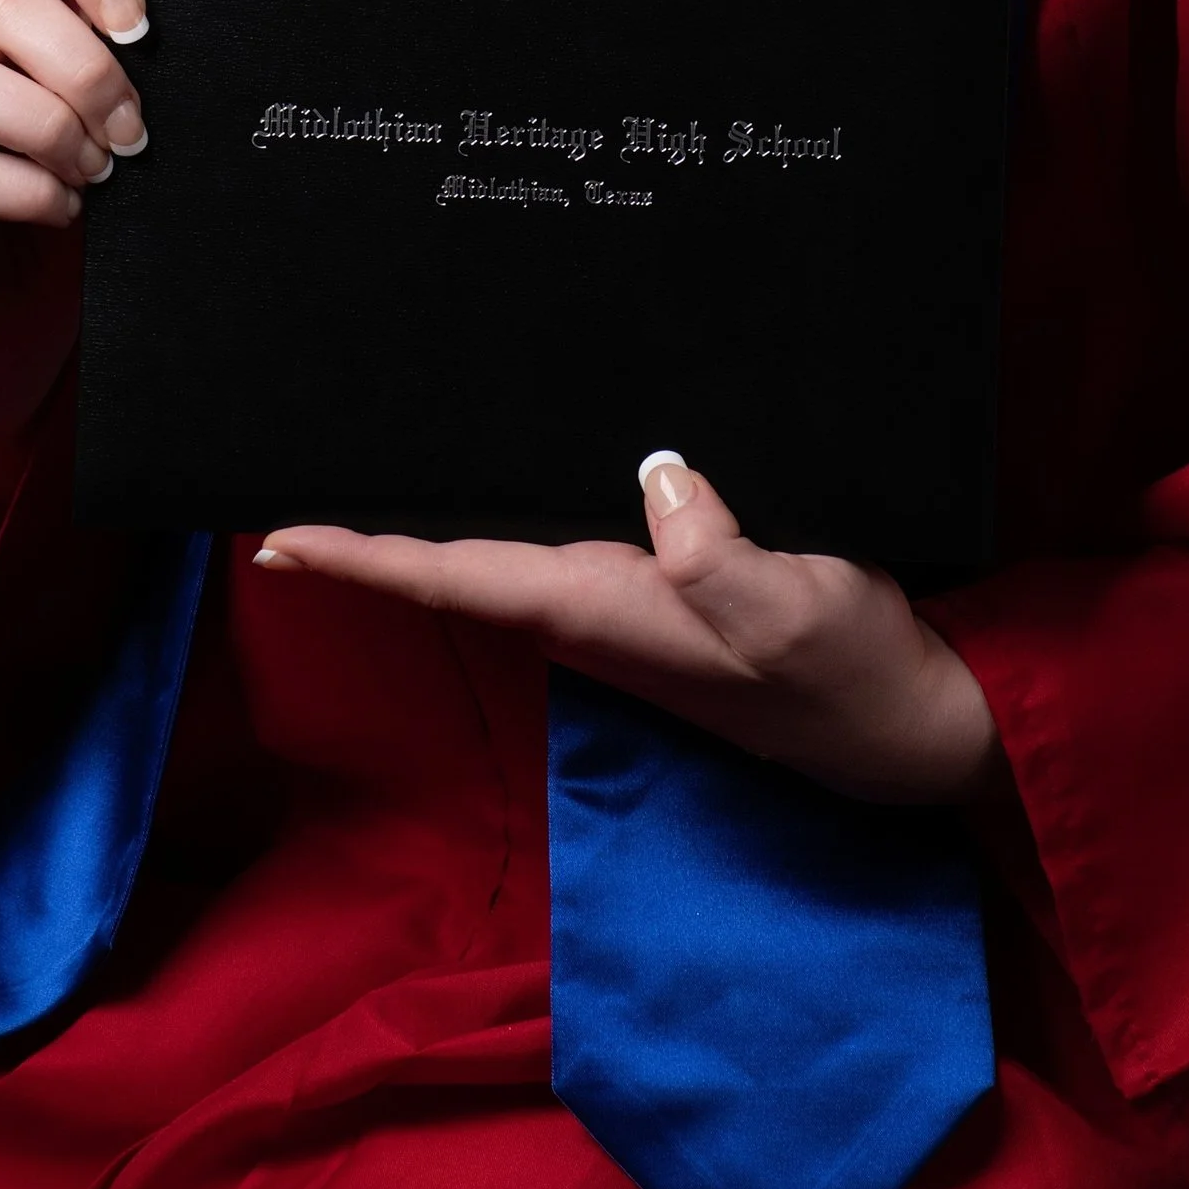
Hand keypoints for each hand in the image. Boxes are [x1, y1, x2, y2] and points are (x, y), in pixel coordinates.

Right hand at [0, 0, 147, 509]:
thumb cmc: (59, 187)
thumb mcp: (94, 112)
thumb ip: (118, 65)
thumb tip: (197, 52)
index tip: (141, 28)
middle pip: (5, 4)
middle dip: (88, 71)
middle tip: (133, 133)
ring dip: (53, 130)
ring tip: (97, 172)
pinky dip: (30, 190)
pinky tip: (63, 209)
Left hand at [254, 455, 1001, 804]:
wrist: (915, 726)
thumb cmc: (853, 676)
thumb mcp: (795, 613)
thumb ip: (720, 555)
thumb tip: (658, 474)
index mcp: (604, 614)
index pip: (458, 577)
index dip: (365, 558)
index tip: (274, 541)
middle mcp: (593, 612)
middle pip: (454, 564)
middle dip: (368, 531)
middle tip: (280, 477)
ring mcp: (624, 606)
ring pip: (497, 552)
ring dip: (427, 519)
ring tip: (354, 463)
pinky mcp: (663, 590)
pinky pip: (558, 541)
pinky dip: (505, 511)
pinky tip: (494, 470)